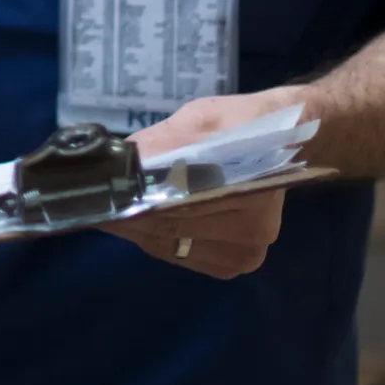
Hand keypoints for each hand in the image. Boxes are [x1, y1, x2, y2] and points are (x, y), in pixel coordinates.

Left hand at [104, 87, 316, 279]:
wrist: (289, 140)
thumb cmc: (243, 124)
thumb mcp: (202, 120)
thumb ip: (164, 143)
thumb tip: (124, 160)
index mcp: (247, 197)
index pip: (172, 209)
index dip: (129, 206)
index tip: (98, 200)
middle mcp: (251, 234)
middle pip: (169, 231)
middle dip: (127, 217)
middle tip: (95, 204)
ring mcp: (247, 254)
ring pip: (171, 247)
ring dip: (139, 230)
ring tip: (115, 210)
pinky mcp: (237, 263)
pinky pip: (182, 255)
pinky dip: (159, 239)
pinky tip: (146, 221)